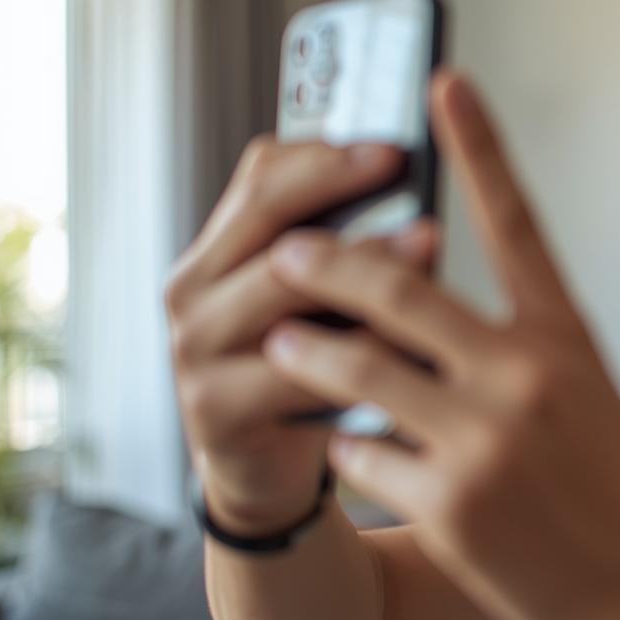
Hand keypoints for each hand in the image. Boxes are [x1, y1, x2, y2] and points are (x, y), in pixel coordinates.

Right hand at [164, 133, 434, 527]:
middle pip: (268, 217)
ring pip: (284, 289)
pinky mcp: (217, 407)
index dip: (328, 154)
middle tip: (408, 170)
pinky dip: (362, 351)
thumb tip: (418, 189)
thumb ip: (344, 252)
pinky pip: (298, 369)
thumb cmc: (313, 376)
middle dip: (341, 186)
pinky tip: (417, 337)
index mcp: (217, 252)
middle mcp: (192, 292)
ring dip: (362, 262)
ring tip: (427, 241)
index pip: (263, 176)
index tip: (395, 142)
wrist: (274, 477)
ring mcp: (195, 349)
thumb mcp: (322, 305)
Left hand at [261, 70, 619, 619]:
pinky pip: (364, 454)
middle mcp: (528, 374)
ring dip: (310, 351)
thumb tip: (426, 300)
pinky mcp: (452, 502)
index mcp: (565, 335)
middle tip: (285, 248)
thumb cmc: (608, 475)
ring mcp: (488, 439)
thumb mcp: (583, 385)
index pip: (518, 221)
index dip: (481, 146)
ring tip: (280, 341)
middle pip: (403, 291)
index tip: (445, 83)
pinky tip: (344, 447)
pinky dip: (345, 445)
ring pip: (362, 371)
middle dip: (330, 264)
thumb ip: (518, 337)